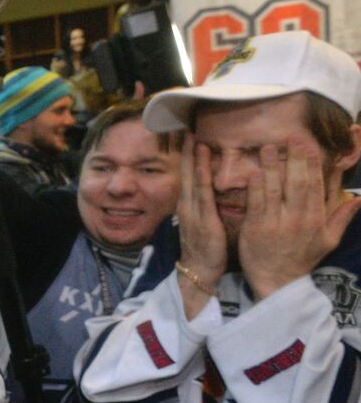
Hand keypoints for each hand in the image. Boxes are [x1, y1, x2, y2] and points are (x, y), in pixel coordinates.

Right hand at [176, 135, 226, 317]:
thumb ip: (209, 210)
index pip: (188, 178)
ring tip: (194, 139)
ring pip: (192, 178)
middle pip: (186, 174)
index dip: (188, 159)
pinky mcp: (202, 218)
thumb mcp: (206, 226)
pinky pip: (202, 190)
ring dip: (192, 158)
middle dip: (186, 152)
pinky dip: (201, 172)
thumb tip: (216, 195)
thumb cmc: (207, 251)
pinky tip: (204, 160)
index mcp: (189, 208)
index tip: (190, 139)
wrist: (198, 272)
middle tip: (187, 130)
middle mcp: (187, 206)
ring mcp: (192, 211)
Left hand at [239, 135, 360, 299]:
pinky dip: (256, 186)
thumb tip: (359, 197)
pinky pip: (257, 202)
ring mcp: (276, 223)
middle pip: (298, 183)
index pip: (316, 186)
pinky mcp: (256, 228)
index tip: (310, 146)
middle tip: (292, 137)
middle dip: (296, 159)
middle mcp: (298, 219)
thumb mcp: (329, 240)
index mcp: (316, 219)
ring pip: (276, 189)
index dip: (313, 165)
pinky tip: (254, 170)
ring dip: (273, 166)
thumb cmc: (302, 259)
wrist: (276, 282)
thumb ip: (342, 217)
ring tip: (269, 147)